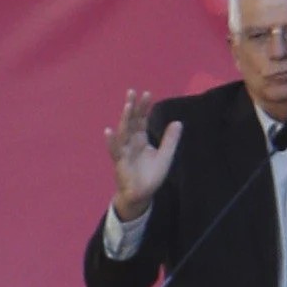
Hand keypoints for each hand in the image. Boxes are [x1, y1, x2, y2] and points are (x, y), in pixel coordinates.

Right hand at [106, 88, 181, 218]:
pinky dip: (111, 141)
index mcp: (141, 139)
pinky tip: (108, 131)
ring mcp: (124, 151)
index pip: (142, 120)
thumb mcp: (165, 157)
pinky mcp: (120, 163)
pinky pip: (115, 150)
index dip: (144, 107)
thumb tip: (178, 122)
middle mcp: (131, 142)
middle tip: (132, 91)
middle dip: (132, 107)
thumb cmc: (151, 176)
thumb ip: (170, 141)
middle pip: (131, 121)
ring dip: (125, 119)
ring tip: (128, 106)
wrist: (141, 195)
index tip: (147, 93)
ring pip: (123, 132)